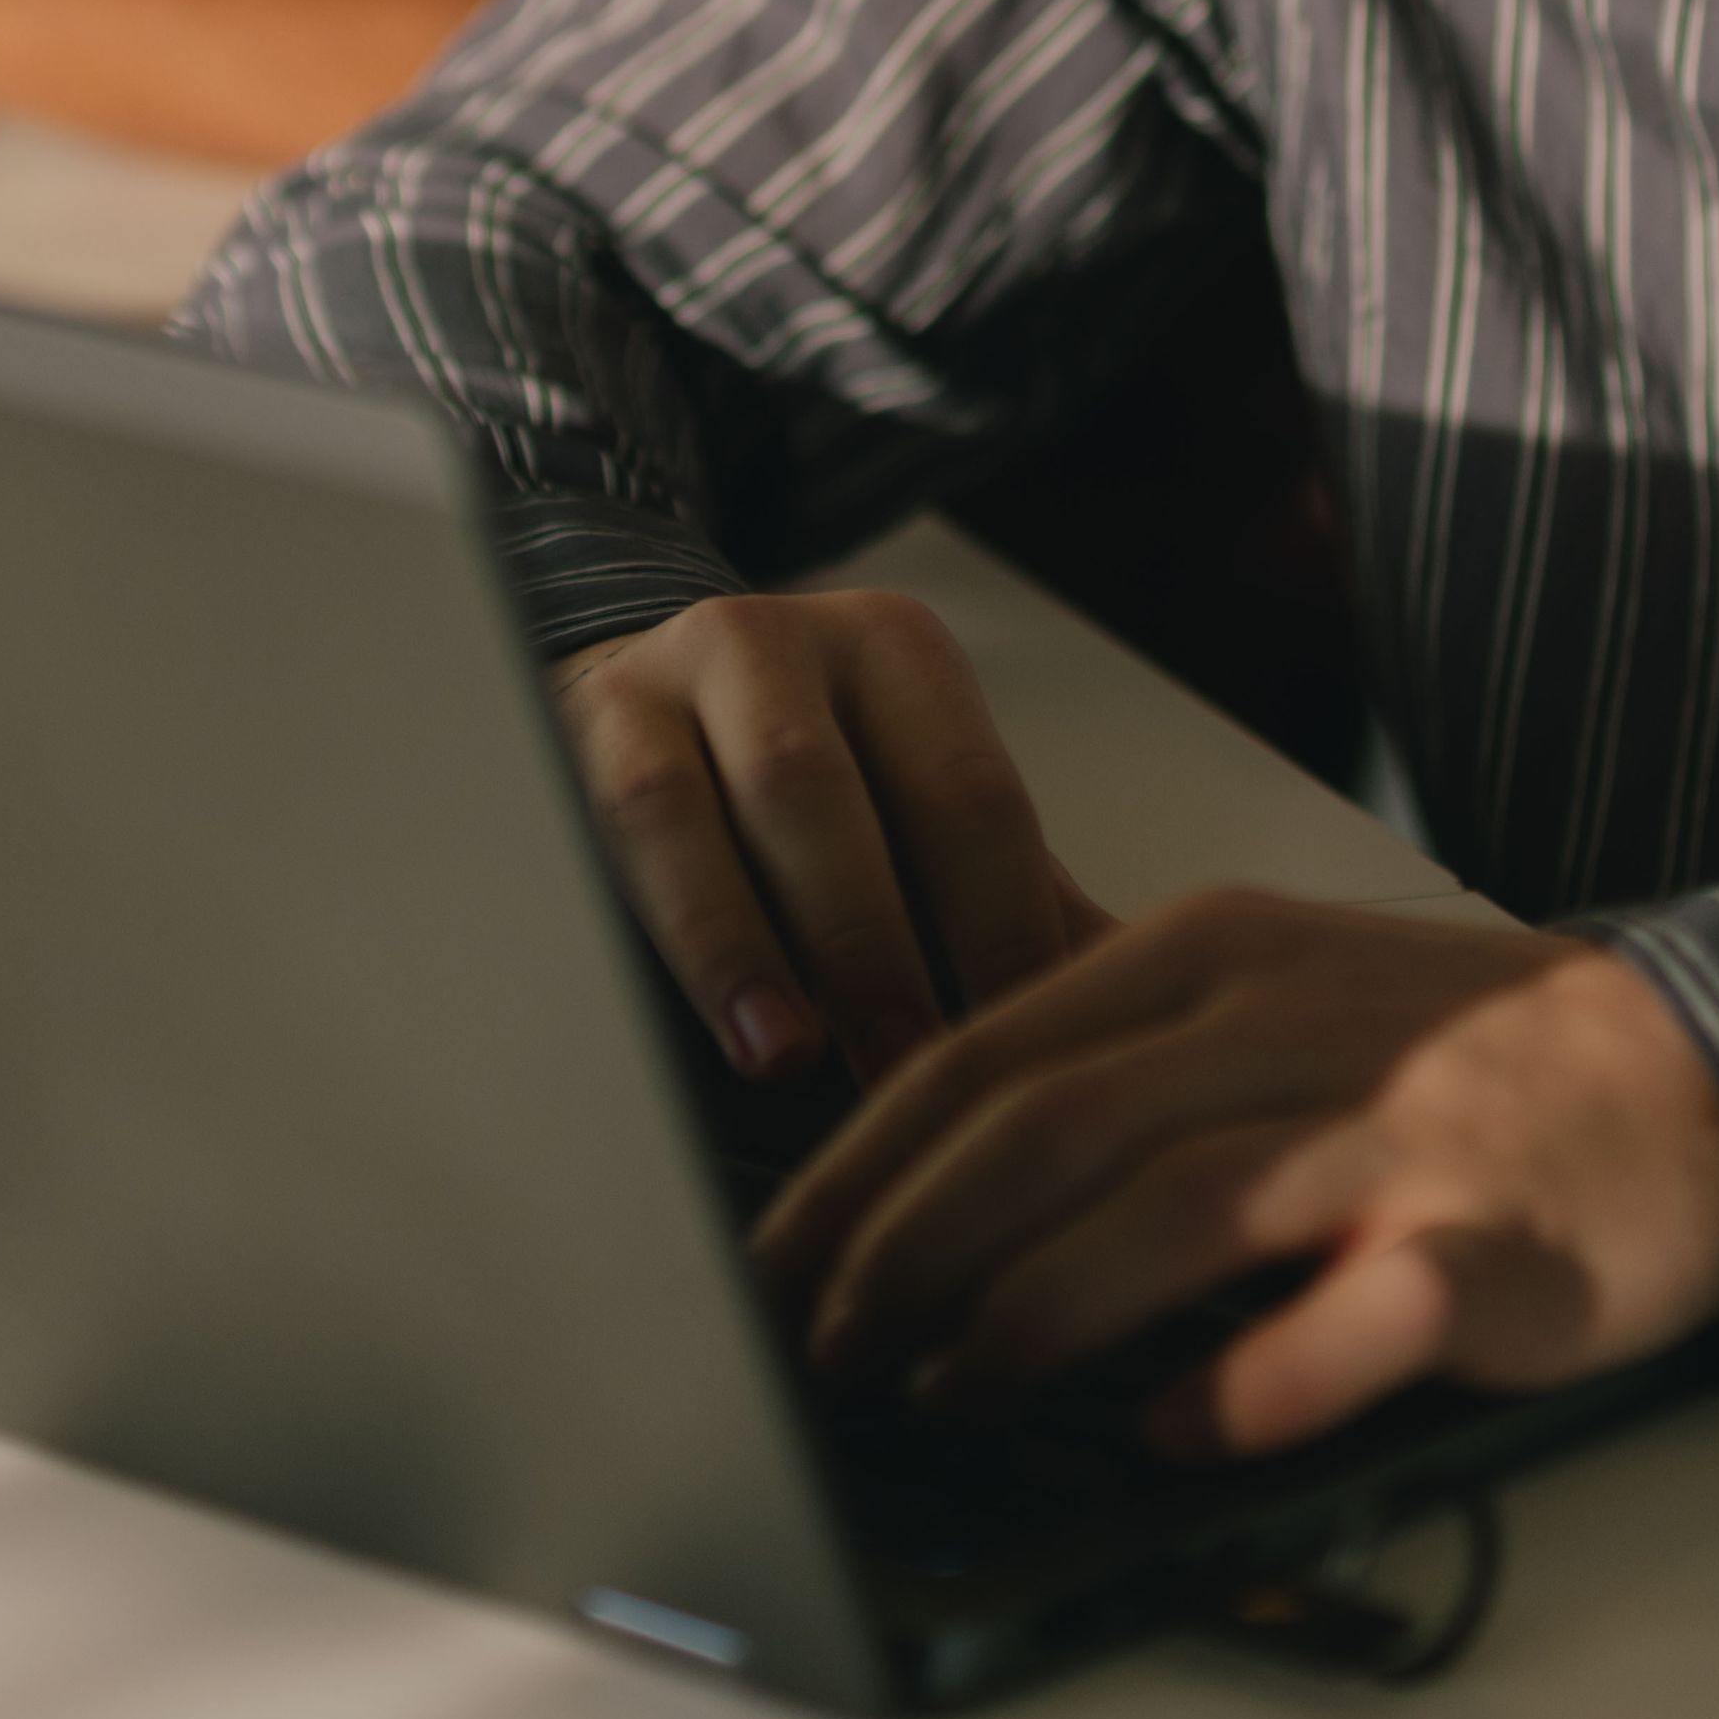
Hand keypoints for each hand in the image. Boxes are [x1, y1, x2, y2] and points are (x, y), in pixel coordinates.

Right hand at [555, 586, 1108, 1093]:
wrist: (628, 691)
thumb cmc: (800, 790)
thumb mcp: (908, 821)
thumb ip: (1009, 907)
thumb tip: (1130, 1022)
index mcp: (899, 657)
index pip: (969, 798)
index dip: (1000, 931)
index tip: (1030, 1055)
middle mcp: (788, 640)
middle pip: (836, 796)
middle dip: (876, 950)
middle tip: (913, 1079)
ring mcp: (675, 671)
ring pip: (716, 806)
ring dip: (758, 944)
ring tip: (793, 1060)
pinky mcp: (587, 720)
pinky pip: (637, 825)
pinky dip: (686, 934)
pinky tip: (719, 1021)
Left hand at [755, 894, 1718, 1464]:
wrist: (1717, 1075)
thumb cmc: (1465, 1063)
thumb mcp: (1275, 998)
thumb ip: (1117, 1066)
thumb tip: (916, 1177)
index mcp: (1214, 955)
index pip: (981, 1056)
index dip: (855, 1172)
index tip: (771, 1268)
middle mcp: (1291, 1023)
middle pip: (1042, 1130)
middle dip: (902, 1257)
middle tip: (825, 1358)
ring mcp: (1398, 1132)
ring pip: (1165, 1210)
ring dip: (1028, 1319)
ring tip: (947, 1400)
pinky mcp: (1489, 1244)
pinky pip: (1343, 1322)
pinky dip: (1241, 1384)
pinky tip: (1166, 1435)